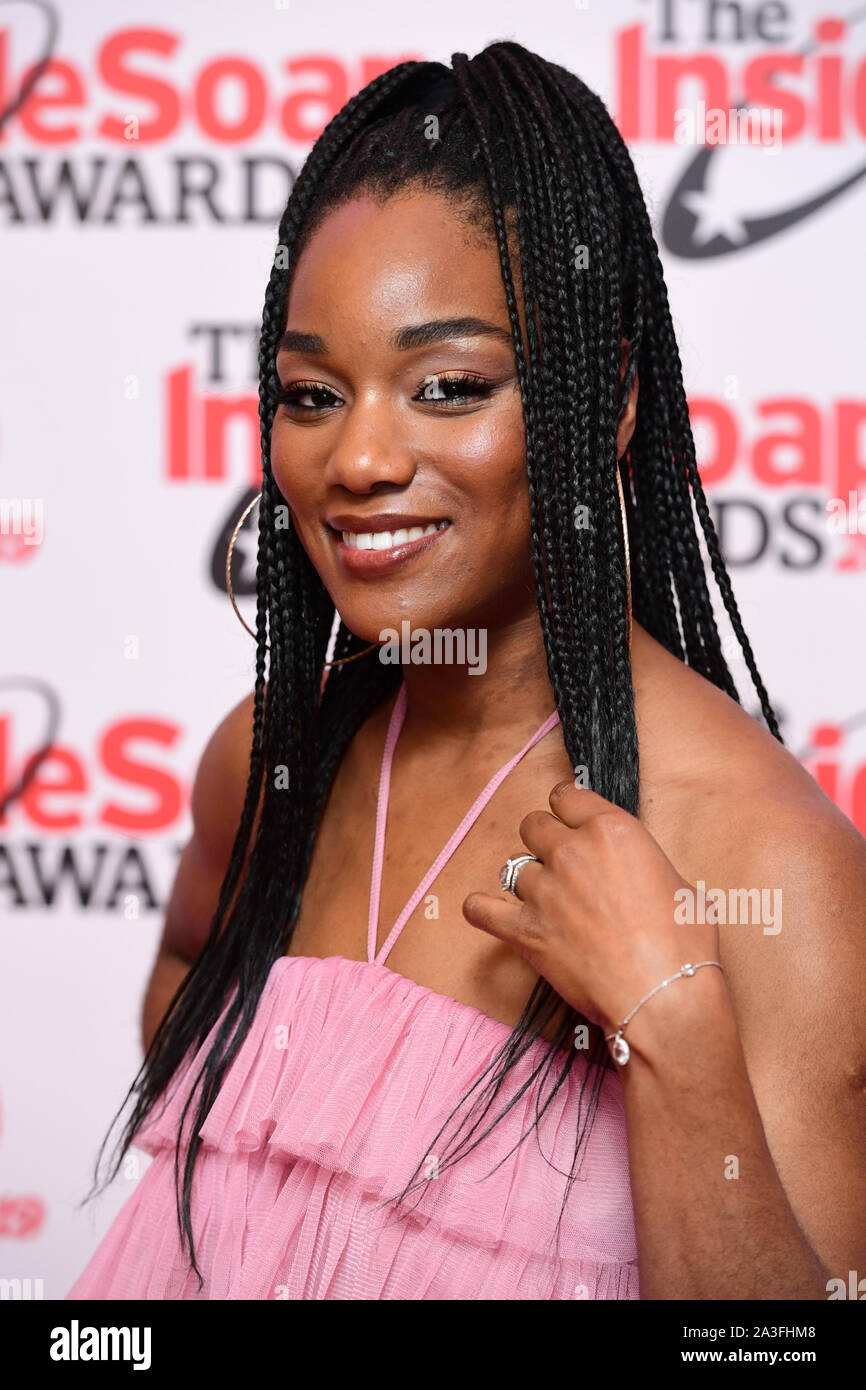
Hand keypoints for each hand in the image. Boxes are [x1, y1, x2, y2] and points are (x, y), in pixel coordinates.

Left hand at [462, 781, 720, 1036]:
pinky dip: (482, 909)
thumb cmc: (682, 944)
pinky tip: (490, 911)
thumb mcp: (679, 883)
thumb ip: (645, 865)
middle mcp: (571, 851)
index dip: (566, 808)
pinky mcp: (525, 930)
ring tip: (545, 901)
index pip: (567, 796)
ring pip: (512, 868)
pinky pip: (481, 909)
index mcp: (611, 830)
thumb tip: (638, 873)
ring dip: (527, 881)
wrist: (662, 995)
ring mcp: (543, 890)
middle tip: (559, 863)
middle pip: (533, 825)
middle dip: (543, 840)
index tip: (568, 818)